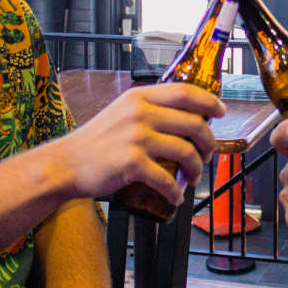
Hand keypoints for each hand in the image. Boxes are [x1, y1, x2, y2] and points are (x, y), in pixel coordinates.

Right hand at [46, 83, 224, 204]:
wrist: (66, 164)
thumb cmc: (96, 140)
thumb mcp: (122, 111)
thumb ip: (149, 108)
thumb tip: (184, 115)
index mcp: (140, 96)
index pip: (186, 91)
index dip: (209, 102)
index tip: (221, 111)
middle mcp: (140, 113)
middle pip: (194, 123)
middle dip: (208, 142)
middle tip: (207, 154)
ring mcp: (136, 137)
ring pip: (186, 151)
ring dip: (197, 168)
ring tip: (193, 176)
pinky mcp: (132, 163)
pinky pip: (167, 179)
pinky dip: (175, 191)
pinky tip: (176, 196)